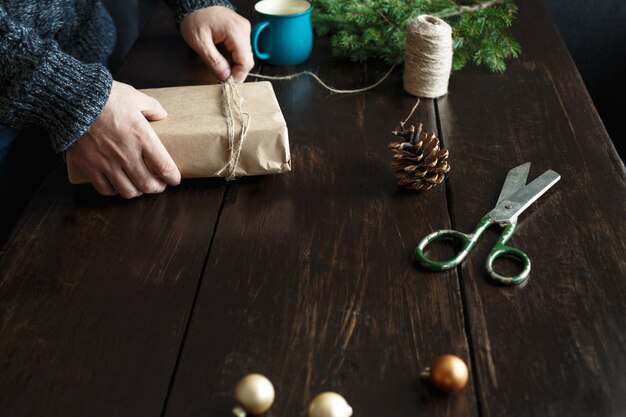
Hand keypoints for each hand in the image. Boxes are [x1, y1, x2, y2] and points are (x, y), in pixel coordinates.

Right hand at [70, 81, 180, 198]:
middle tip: (159, 184)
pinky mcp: (90, 167)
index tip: (174, 179)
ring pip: (128, 191)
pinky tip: (117, 184)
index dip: (173, 177)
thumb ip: (152, 107)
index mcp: (142, 137)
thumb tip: (162, 115)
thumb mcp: (134, 96)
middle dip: (157, 188)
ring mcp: (107, 163)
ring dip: (137, 191)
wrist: (71, 99)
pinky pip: (105, 189)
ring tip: (138, 185)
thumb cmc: (104, 97)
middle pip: (147, 184)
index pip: (164, 167)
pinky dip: (114, 191)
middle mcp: (126, 154)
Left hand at [180, 6, 253, 81]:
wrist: (195, 4)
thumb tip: (225, 76)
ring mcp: (244, 30)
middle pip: (247, 60)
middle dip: (236, 71)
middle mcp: (244, 30)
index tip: (227, 81)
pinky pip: (242, 49)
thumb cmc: (195, 19)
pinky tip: (224, 56)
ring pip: (245, 56)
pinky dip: (234, 56)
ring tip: (221, 65)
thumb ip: (214, 61)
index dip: (238, 75)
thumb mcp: (199, 43)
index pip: (246, 62)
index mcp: (235, 32)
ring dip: (234, 64)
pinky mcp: (241, 31)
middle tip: (222, 76)